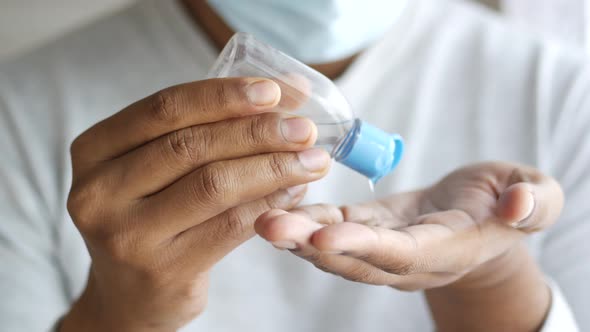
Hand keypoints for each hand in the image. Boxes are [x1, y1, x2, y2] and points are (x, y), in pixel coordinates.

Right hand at [60, 78, 331, 331]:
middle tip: (304, 129)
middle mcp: (99, 192)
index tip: (272, 91)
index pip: (163, 109)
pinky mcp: (164, 270)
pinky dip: (269, 203)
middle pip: (190, 146)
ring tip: (312, 160)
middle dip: (257, 132)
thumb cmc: (151, 214)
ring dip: (273, 167)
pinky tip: (295, 192)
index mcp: (94, 150)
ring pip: (214, 185)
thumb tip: (286, 92)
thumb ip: (206, 127)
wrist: (130, 292)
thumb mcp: (155, 167)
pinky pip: (230, 226)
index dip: (222, 96)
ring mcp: (128, 235)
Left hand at [255, 163, 562, 328]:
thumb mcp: (533, 196)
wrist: (480, 218)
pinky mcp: (366, 229)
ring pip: (334, 248)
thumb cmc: (506, 202)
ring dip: (297, 235)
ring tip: (260, 218)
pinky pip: (331, 227)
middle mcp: (406, 258)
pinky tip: (274, 203)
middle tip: (269, 227)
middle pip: (354, 259)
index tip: (325, 238)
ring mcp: (381, 247)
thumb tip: (519, 205)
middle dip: (311, 246)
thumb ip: (533, 202)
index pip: (400, 253)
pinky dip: (304, 219)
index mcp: (446, 249)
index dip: (364, 247)